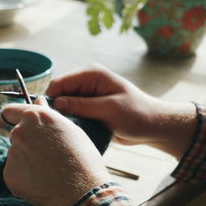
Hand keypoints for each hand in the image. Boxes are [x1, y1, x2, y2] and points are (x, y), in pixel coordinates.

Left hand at [0, 97, 109, 205]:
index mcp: (33, 117)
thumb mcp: (71, 130)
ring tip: (49, 171)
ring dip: (27, 160)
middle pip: (15, 134)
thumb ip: (48, 114)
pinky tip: (42, 182)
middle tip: (46, 155)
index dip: (6, 117)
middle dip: (27, 142)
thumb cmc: (82, 158)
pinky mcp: (9, 175)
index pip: (8, 111)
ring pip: (16, 154)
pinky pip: (15, 172)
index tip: (3, 122)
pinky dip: (25, 176)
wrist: (82, 191)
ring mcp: (12, 155)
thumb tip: (38, 101)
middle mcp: (18, 132)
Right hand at [46, 64, 196, 159]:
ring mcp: (86, 96)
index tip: (53, 118)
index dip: (52, 99)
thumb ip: (82, 106)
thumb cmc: (137, 114)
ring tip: (73, 130)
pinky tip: (77, 131)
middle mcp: (85, 83)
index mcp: (91, 75)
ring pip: (62, 106)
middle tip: (64, 127)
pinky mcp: (87, 108)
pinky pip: (70, 114)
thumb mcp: (109, 109)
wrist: (153, 126)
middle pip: (58, 95)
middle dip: (58, 110)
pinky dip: (71, 122)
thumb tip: (56, 104)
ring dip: (65, 118)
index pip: (59, 83)